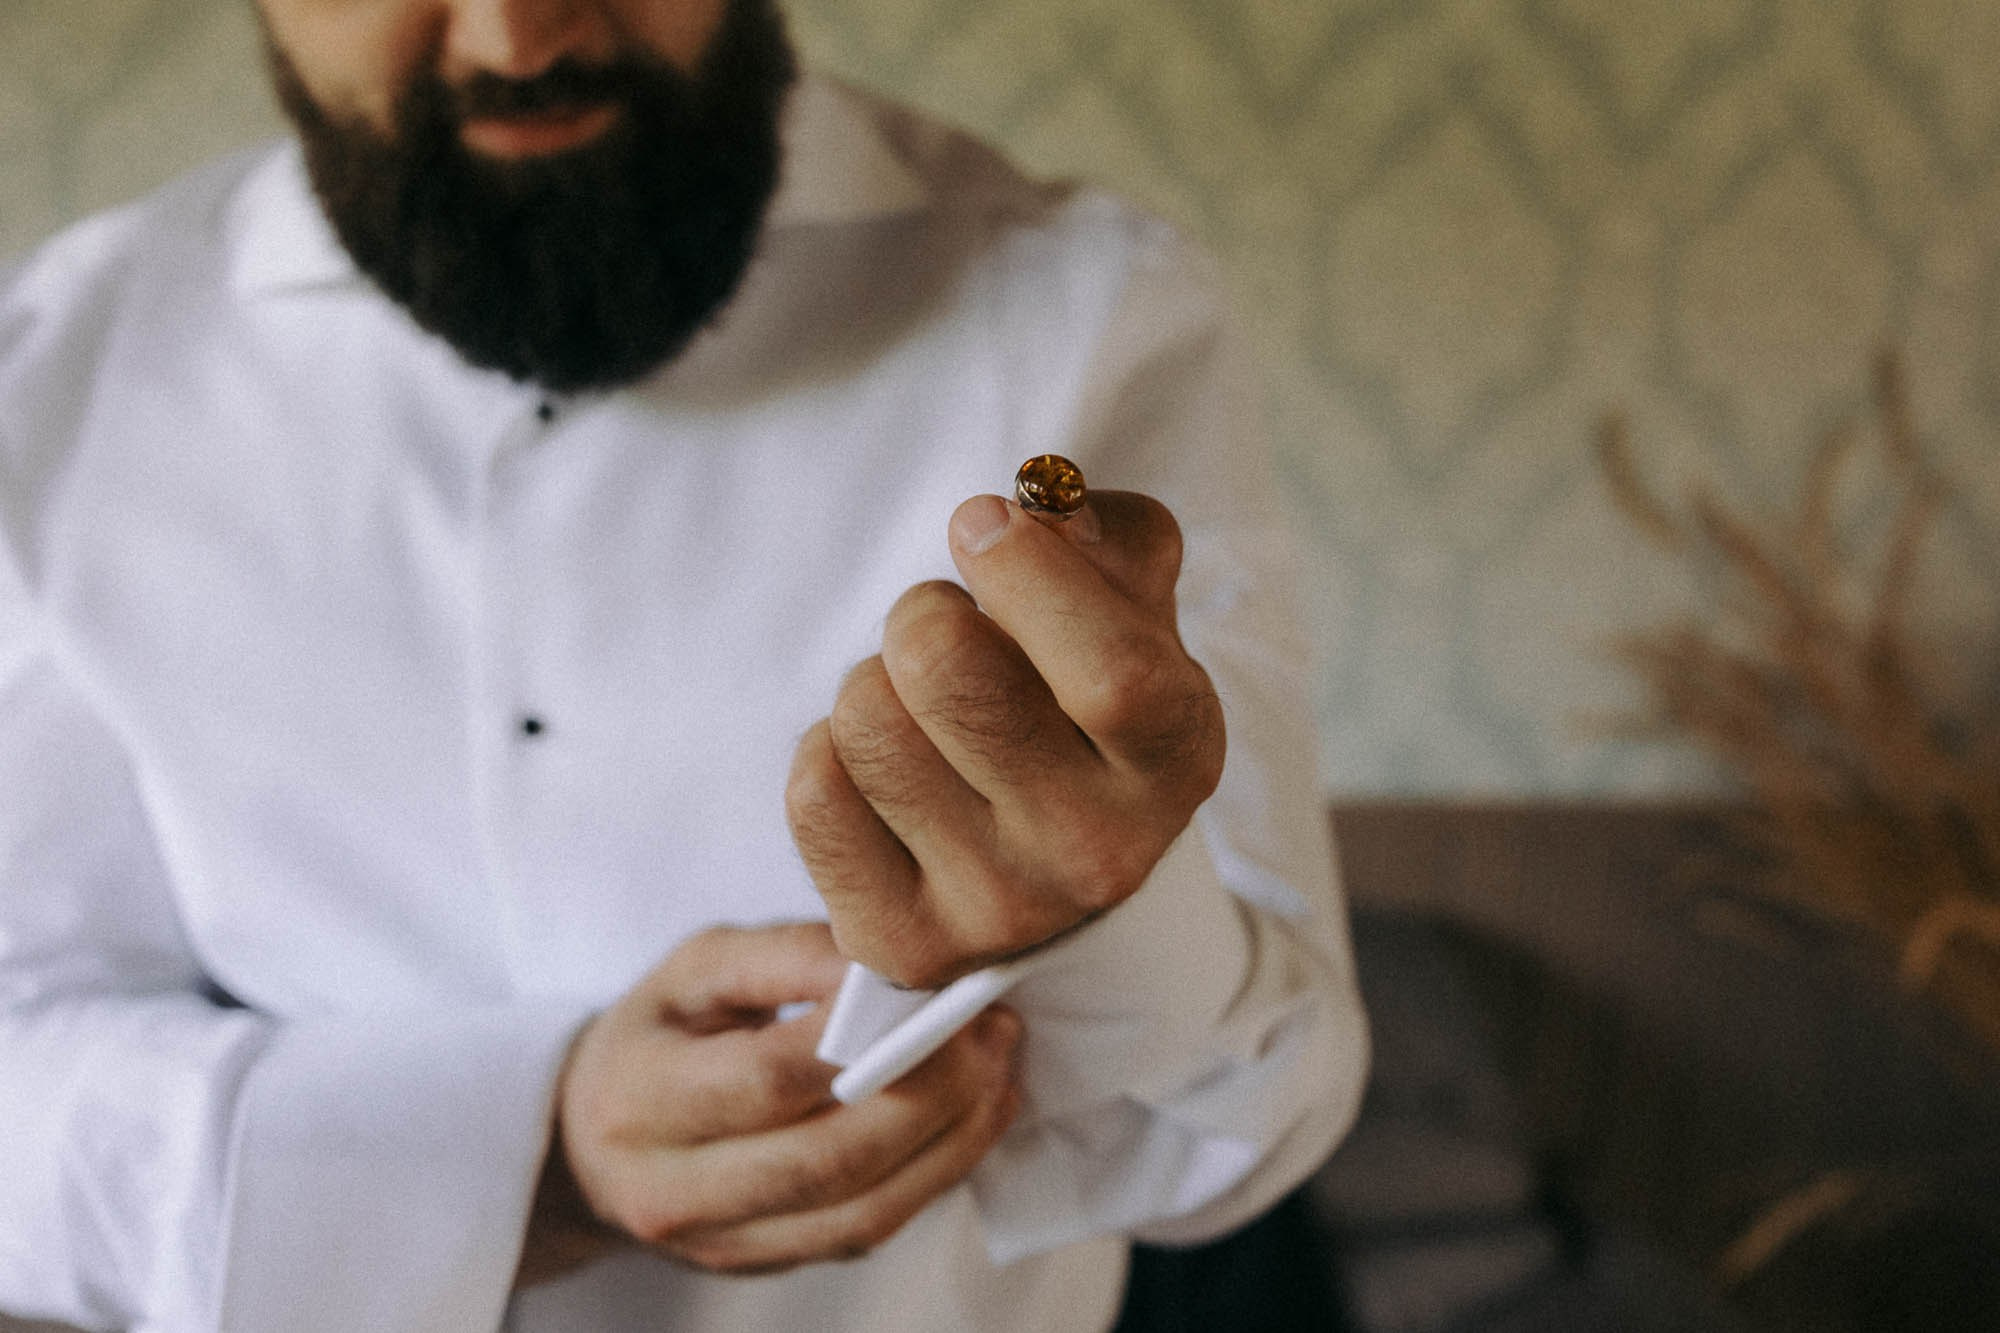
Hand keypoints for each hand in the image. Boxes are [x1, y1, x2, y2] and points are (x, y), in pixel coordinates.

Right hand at [523, 923, 1020, 1282]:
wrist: (593, 1140)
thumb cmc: (659, 1034)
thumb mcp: (697, 969)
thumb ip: (785, 954)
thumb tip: (879, 961)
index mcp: (643, 1099)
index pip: (770, 1078)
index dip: (864, 1038)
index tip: (936, 990)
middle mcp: (675, 1190)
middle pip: (828, 1157)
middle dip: (931, 1094)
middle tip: (992, 1030)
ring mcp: (721, 1243)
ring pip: (860, 1211)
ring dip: (950, 1143)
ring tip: (1000, 1072)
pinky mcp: (765, 1264)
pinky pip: (866, 1232)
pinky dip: (933, 1178)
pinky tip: (974, 1121)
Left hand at [786, 491, 1224, 989]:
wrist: (1062, 865)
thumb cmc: (1087, 704)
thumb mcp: (1135, 614)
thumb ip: (1110, 539)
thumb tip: (1043, 509)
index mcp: (1176, 760)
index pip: (1111, 674)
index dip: (1028, 575)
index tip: (982, 525)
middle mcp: (1098, 852)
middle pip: (945, 672)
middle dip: (924, 611)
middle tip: (944, 628)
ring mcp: (999, 909)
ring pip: (864, 719)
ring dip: (873, 683)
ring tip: (919, 710)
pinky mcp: (902, 943)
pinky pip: (813, 791)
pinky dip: (830, 751)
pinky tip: (884, 772)